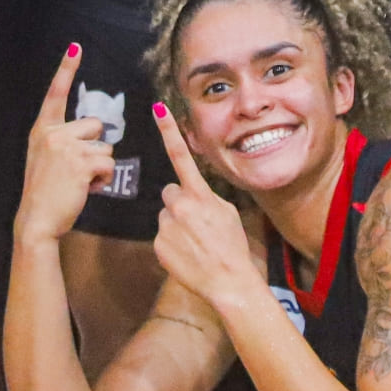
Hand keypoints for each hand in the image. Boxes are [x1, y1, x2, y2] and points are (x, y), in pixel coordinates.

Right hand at [16, 46, 114, 245]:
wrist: (36, 220)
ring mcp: (67, 147)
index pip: (56, 93)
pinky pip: (108, 164)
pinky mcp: (81, 163)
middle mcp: (53, 133)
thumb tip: (92, 134)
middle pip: (96, 125)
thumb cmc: (45, 193)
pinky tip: (86, 189)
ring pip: (106, 147)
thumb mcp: (44, 159)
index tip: (76, 46)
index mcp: (43, 130)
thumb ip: (62, 142)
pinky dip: (103, 180)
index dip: (66, 68)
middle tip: (77, 171)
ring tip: (79, 183)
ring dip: (100, 167)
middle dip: (95, 146)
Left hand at [150, 103, 262, 315]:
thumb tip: (188, 194)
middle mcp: (180, 206)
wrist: (228, 281)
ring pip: (165, 215)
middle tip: (197, 224)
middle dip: (179, 204)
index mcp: (200, 194)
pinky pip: (161, 236)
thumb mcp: (227, 212)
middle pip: (170, 193)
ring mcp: (166, 226)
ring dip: (176, 224)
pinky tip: (187, 254)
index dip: (168, 131)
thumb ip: (205, 198)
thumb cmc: (232, 246)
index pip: (181, 156)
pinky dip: (171, 243)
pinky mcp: (157, 244)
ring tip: (194, 242)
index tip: (158, 109)